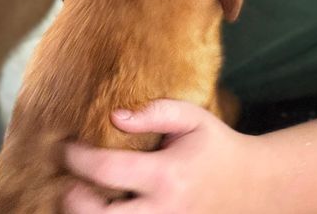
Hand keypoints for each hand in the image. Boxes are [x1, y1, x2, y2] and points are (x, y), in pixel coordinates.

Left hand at [64, 99, 268, 213]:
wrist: (252, 186)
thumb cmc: (215, 145)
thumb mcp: (192, 118)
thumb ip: (154, 112)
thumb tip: (115, 116)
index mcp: (167, 175)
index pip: (108, 170)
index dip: (78, 158)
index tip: (64, 146)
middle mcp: (164, 210)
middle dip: (74, 201)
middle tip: (65, 181)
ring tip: (78, 197)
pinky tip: (102, 208)